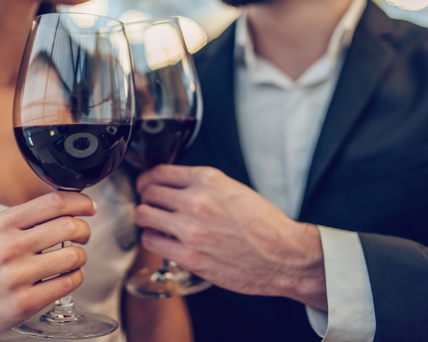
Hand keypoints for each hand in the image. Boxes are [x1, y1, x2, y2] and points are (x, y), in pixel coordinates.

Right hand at [0, 191, 95, 340]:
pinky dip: (75, 278)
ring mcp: (17, 275)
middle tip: (82, 236)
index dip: (80, 202)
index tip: (89, 207)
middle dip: (84, 230)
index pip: (54, 201)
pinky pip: (69, 282)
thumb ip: (28, 218)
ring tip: (71, 260)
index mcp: (4, 223)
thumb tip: (68, 205)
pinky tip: (65, 277)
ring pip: (74, 256)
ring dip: (80, 257)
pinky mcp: (25, 301)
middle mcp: (10, 246)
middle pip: (69, 226)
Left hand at [135, 165, 326, 309]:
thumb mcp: (235, 190)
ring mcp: (190, 229)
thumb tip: (177, 187)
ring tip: (154, 223)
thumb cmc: (266, 226)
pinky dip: (152, 240)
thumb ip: (204, 186)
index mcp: (209, 180)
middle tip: (150, 204)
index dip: (149, 179)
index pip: (160, 171)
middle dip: (146, 198)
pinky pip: (152, 242)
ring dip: (146, 218)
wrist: (284, 256)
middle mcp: (197, 200)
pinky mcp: (189, 256)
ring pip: (144, 215)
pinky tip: (162, 240)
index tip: (147, 184)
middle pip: (148, 192)